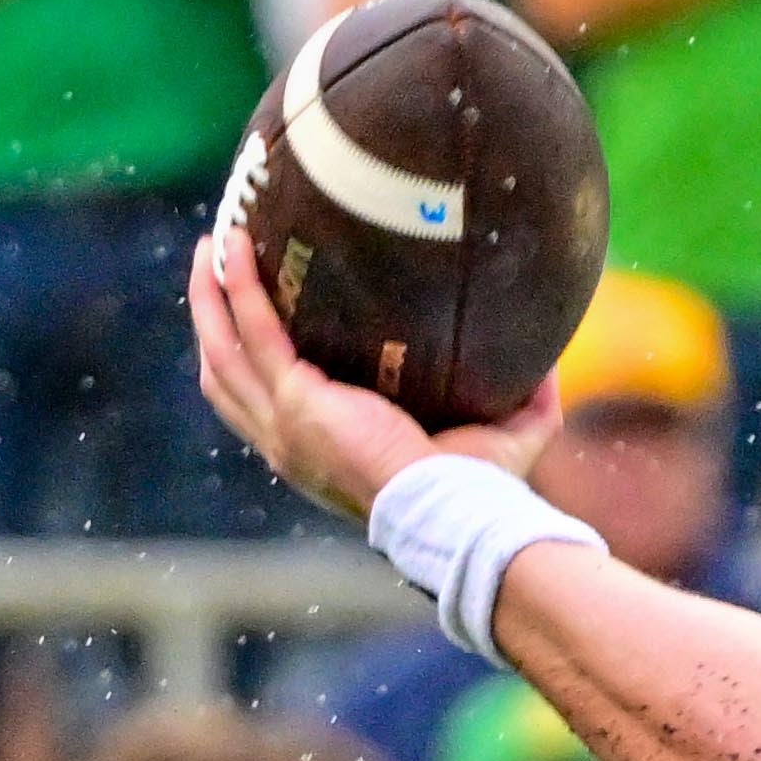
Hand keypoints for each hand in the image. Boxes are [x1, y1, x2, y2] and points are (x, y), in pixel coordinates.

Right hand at [187, 221, 555, 526]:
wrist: (460, 516)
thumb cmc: (479, 494)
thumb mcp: (499, 438)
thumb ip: (520, 398)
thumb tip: (550, 361)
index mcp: (319, 455)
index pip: (264, 404)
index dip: (249, 359)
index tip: (251, 314)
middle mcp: (289, 444)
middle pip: (225, 372)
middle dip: (212, 318)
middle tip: (216, 263)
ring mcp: (286, 424)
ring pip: (224, 349)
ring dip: (210, 296)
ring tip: (213, 245)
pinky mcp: (299, 402)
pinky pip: (254, 331)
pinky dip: (238, 288)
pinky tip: (232, 246)